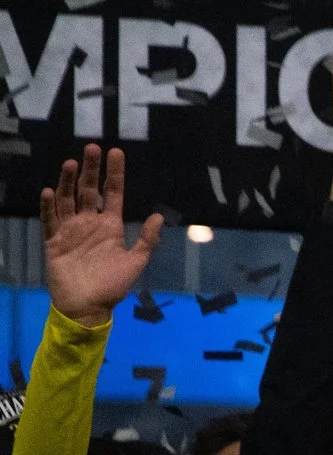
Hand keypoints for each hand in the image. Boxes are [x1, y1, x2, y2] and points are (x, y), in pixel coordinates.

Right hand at [41, 145, 163, 326]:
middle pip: (88, 190)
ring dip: (68, 182)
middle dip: (90, 169)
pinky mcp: (54, 241)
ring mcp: (70, 230)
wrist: (87, 307)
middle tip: (91, 148)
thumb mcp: (135, 262)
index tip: (115, 152)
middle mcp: (89, 223)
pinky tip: (50, 192)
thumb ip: (146, 240)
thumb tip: (160, 217)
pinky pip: (50, 220)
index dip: (114, 174)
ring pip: (67, 200)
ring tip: (71, 164)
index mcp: (110, 226)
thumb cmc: (112, 286)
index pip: (112, 193)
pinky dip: (49, 207)